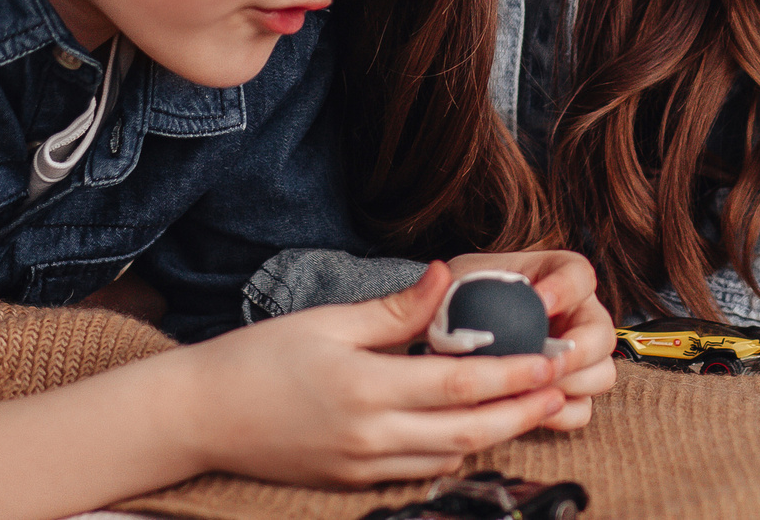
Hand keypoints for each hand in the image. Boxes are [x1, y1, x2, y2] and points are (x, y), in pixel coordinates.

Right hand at [179, 262, 576, 487]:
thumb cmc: (259, 358)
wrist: (200, 416)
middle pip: (467, 431)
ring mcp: (361, 467)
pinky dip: (452, 451)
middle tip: (559, 388)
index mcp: (366, 388)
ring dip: (492, 434)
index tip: (549, 358)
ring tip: (529, 405)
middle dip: (520, 412)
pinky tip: (469, 426)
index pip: (460, 386)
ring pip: (448, 457)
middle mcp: (370, 436)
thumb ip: (396, 308)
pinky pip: (419, 472)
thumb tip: (448, 277)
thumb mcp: (328, 321)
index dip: (512, 375)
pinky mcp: (351, 483)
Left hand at [442, 250, 617, 430]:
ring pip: (601, 373)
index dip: (566, 290)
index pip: (579, 275)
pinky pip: (582, 409)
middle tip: (545, 362)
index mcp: (557, 277)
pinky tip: (530, 410)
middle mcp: (578, 316)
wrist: (456, 336)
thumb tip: (438, 276)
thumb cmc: (464, 300)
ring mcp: (578, 357)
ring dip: (573, 384)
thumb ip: (450, 284)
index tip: (540, 302)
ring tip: (535, 389)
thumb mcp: (458, 284)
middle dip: (578, 351)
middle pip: (602, 332)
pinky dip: (561, 414)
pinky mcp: (569, 393)